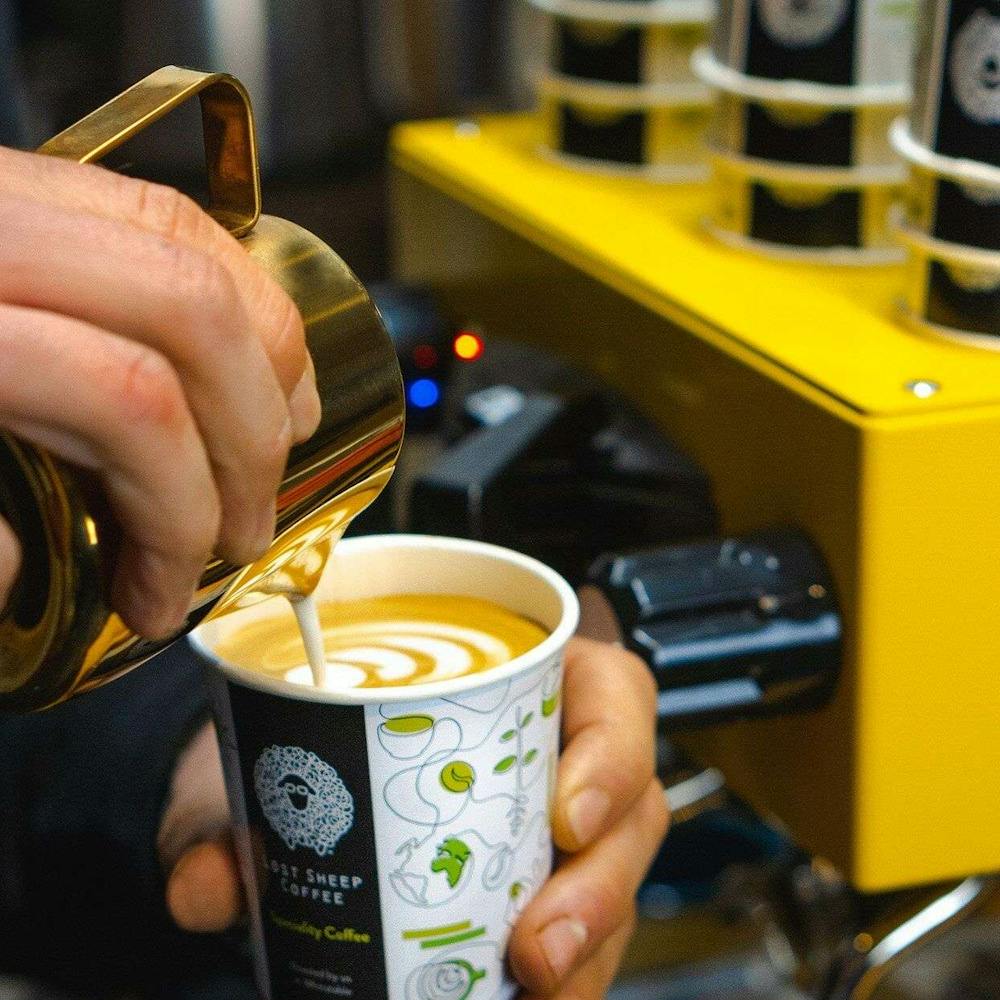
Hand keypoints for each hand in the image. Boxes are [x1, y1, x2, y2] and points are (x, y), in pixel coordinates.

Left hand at [0, 147, 320, 637]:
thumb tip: (24, 571)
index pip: (121, 398)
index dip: (170, 517)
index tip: (158, 597)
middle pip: (191, 314)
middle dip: (247, 443)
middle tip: (242, 530)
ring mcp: (12, 188)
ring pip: (201, 251)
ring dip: (267, 366)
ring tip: (276, 450)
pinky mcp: (33, 183)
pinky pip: (177, 219)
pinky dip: (240, 296)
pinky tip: (251, 361)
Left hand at [160, 637, 668, 998]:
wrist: (309, 790)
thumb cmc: (324, 738)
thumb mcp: (285, 755)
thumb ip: (236, 812)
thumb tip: (203, 885)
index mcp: (528, 683)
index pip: (613, 697)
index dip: (613, 752)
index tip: (567, 816)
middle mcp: (559, 757)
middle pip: (629, 814)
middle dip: (599, 890)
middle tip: (536, 949)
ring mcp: (560, 834)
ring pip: (615, 890)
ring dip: (586, 955)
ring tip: (534, 997)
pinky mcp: (542, 897)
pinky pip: (579, 942)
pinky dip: (562, 984)